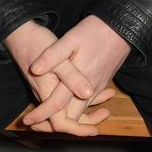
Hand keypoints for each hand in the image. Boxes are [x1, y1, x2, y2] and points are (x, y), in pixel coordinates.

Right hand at [5, 20, 97, 136]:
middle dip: (86, 121)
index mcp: (48, 93)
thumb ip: (71, 77)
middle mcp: (46, 95)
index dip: (78, 129)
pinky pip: (66, 95)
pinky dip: (82, 94)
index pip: (61, 122)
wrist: (20, 33)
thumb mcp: (58, 59)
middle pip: (66, 117)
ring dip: (86, 107)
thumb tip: (87, 93)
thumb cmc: (37, 44)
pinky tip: (95, 84)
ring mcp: (47, 88)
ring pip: (68, 106)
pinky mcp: (50, 81)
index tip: (95, 130)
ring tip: (107, 99)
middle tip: (105, 114)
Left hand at [23, 16, 130, 135]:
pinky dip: (77, 109)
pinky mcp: (102, 83)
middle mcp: (90, 89)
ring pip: (81, 112)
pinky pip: (88, 103)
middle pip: (71, 117)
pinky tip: (67, 104)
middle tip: (35, 124)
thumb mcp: (71, 38)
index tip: (27, 120)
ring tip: (47, 117)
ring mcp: (98, 87)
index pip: (57, 106)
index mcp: (79, 79)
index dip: (41, 115)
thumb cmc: (95, 31)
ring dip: (65, 118)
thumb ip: (53, 56)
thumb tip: (34, 69)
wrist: (124, 27)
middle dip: (53, 124)